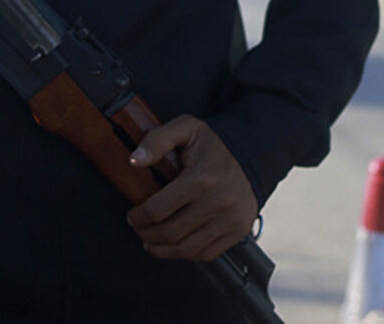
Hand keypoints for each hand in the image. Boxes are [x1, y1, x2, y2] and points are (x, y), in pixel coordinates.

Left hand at [126, 115, 257, 261]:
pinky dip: (186, 254)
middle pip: (169, 232)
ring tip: (152, 242)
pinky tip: (176, 246)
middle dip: (146, 234)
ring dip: (162, 249)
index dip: (137, 217)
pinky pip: (206, 254)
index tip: (132, 216)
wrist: (251, 153)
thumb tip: (134, 160)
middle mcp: (218, 202)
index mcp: (201, 179)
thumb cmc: (213, 144)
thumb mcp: (185, 128)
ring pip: (186, 248)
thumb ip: (156, 140)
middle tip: (140, 229)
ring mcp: (230, 219)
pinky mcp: (239, 230)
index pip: (157, 210)